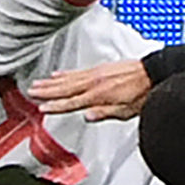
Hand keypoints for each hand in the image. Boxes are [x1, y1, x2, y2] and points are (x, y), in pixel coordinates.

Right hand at [29, 59, 152, 120]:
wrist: (154, 73)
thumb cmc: (142, 93)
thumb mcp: (125, 111)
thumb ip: (104, 113)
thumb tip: (87, 116)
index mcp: (99, 95)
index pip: (71, 102)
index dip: (55, 106)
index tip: (42, 108)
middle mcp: (95, 82)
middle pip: (65, 88)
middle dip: (47, 91)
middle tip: (31, 92)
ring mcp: (97, 74)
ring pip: (69, 79)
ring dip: (52, 82)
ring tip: (38, 84)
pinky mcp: (100, 68)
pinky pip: (78, 72)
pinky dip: (66, 74)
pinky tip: (58, 75)